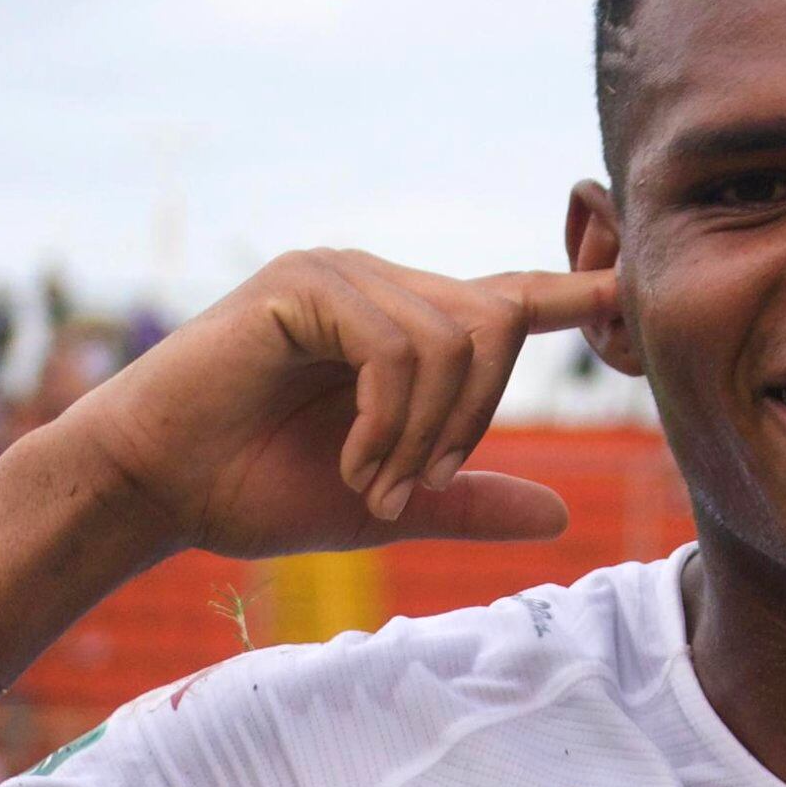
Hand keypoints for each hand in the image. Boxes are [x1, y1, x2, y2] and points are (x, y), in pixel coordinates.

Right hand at [36, 250, 622, 561]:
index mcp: (400, 324)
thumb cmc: (251, 491)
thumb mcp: (383, 504)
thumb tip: (561, 512)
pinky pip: (398, 346)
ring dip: (427, 434)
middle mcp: (378, 283)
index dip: (573, 293)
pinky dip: (390, 420)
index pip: (505, 298)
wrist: (154, 490)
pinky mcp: (304, 285)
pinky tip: (353, 462)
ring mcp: (340, 274)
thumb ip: (466, 501)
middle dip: (472, 421)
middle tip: (414, 491)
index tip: (631, 290)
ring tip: (373, 484)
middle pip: (496, 324)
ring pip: (456, 338)